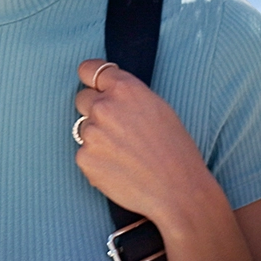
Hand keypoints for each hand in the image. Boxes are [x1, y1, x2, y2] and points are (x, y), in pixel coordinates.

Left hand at [73, 59, 215, 223]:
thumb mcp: (158, 107)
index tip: (93, 85)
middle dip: (94, 109)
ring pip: (83, 128)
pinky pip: (84, 153)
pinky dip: (97, 160)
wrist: (177, 190)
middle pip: (82, 99)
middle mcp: (104, 107)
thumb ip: (128, 95)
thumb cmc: (175, 149)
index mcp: (125, 89)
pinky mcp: (84, 159)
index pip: (89, 69)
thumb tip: (106, 91)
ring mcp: (91, 133)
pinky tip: (119, 169)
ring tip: (124, 153)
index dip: (91, 78)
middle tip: (117, 128)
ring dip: (97, 137)